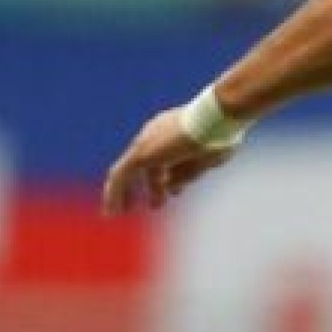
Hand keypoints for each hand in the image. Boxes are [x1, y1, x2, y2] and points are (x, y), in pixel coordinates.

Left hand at [102, 109, 236, 213]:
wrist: (214, 119)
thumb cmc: (217, 137)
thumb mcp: (202, 162)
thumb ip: (185, 175)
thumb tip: (171, 189)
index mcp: (172, 131)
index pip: (165, 157)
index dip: (167, 177)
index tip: (173, 192)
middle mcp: (155, 134)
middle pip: (149, 164)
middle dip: (152, 185)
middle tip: (155, 205)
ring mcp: (146, 142)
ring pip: (129, 171)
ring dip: (125, 192)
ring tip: (120, 212)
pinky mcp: (140, 153)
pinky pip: (120, 176)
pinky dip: (115, 193)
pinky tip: (113, 211)